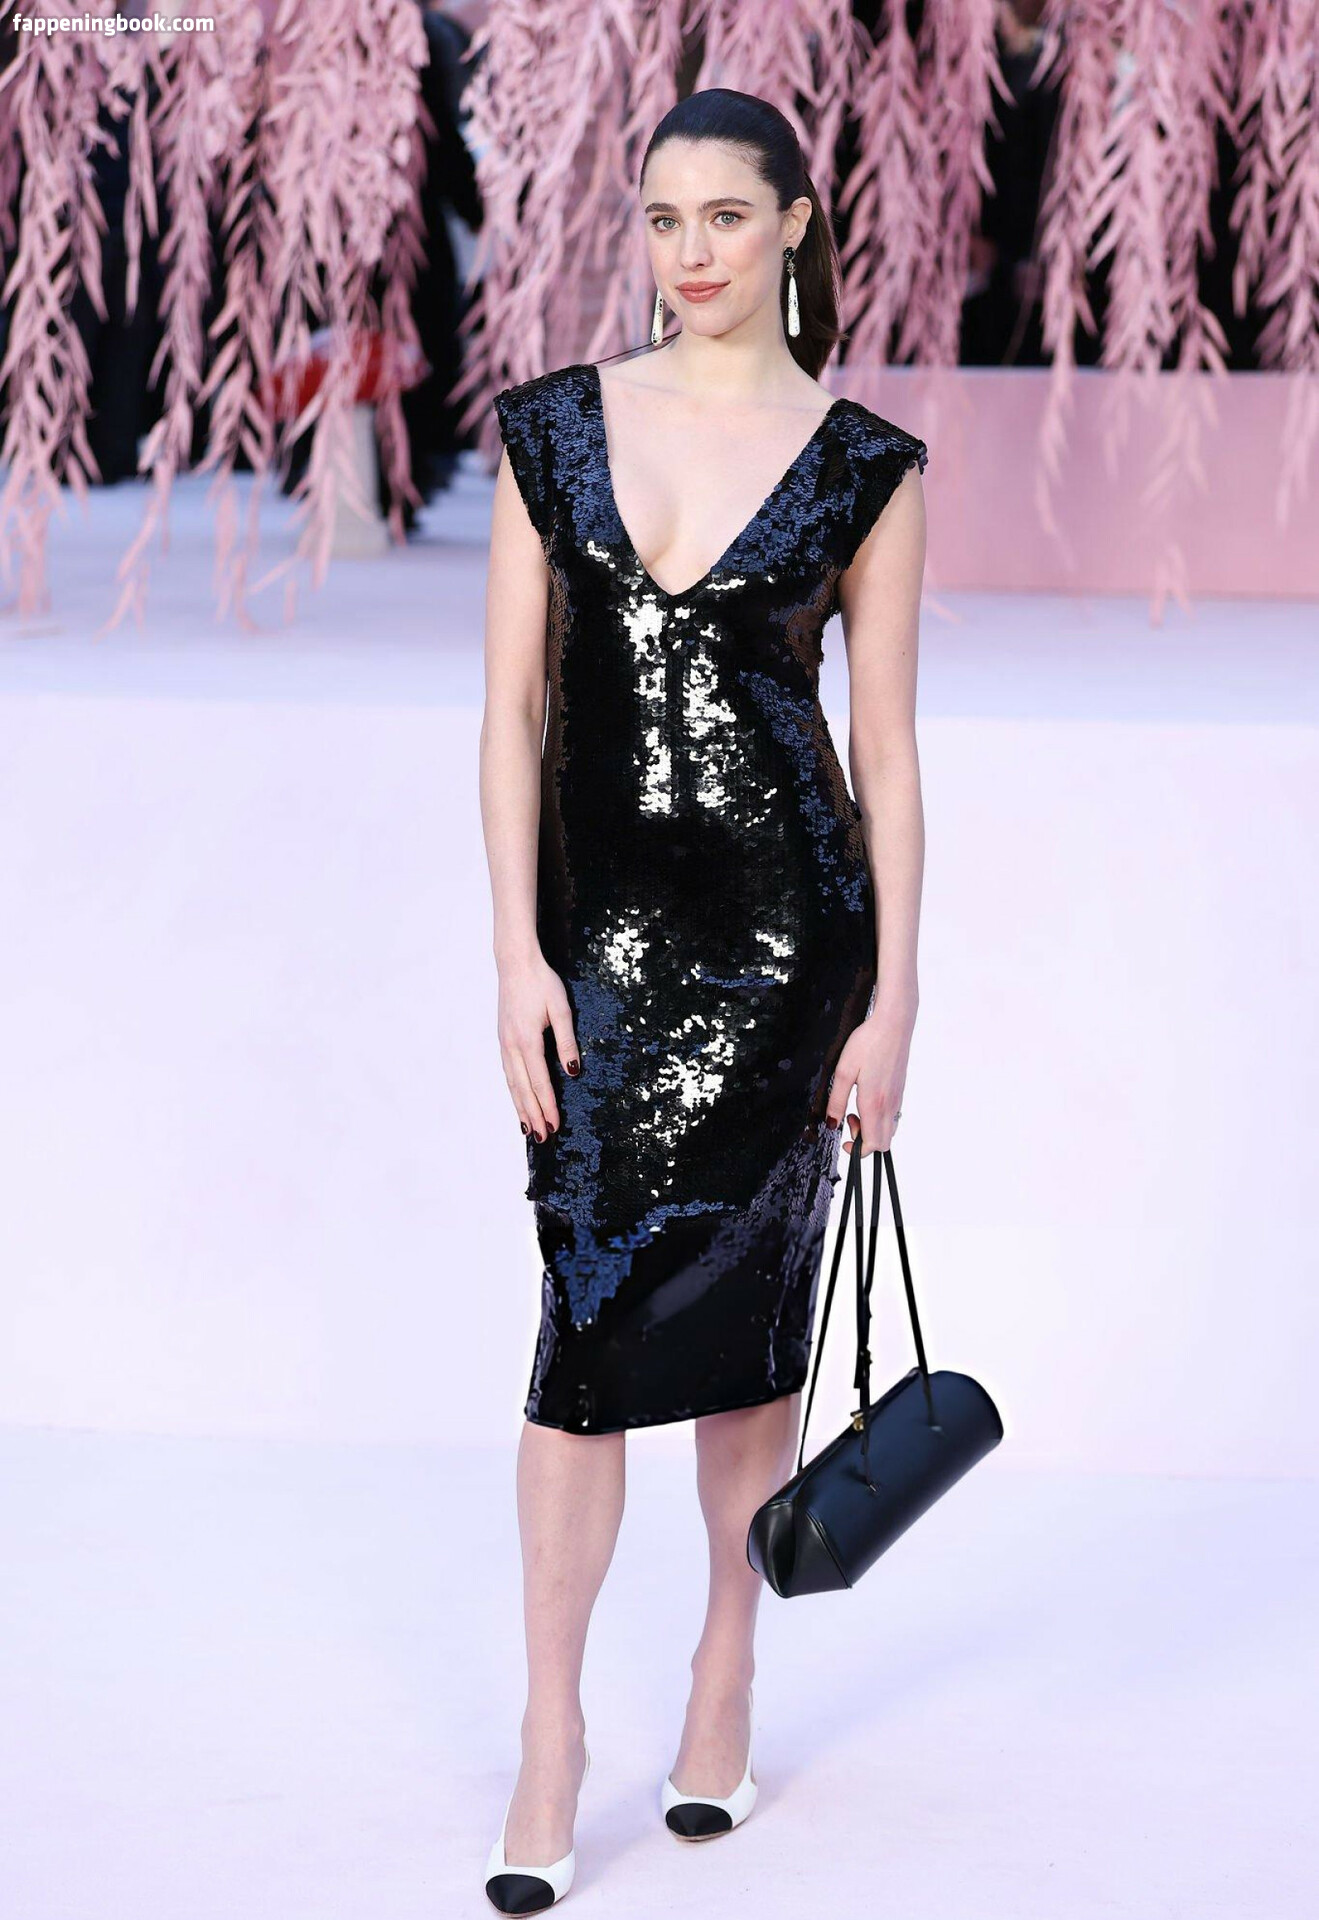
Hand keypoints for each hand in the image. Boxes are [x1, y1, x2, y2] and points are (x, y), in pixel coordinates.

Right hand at [497, 950, 579, 1141]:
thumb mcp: (561, 1009)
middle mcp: (512, 1046)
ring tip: (529, 1129)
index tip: (555, 1125)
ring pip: (512, 1084)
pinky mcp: (502, 1040)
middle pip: (523, 1089)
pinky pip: (507, 1073)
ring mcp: (504, 1044)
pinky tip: (518, 1101)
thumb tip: (573, 1071)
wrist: (515, 963)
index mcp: (528, 1040)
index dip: (548, 1105)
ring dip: (521, 1108)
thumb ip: (567, 1042)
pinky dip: (513, 1091)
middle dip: (534, 1115)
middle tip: (543, 1139)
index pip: (540, 1081)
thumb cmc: (541, 983)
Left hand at [824, 1004, 913, 1154]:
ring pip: (889, 1130)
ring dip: (872, 1129)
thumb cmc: (868, 1043)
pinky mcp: (900, 1090)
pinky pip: (893, 1116)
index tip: (844, 1139)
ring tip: (856, 1108)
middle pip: (883, 1143)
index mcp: (874, 1104)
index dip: (858, 1151)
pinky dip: (879, 1117)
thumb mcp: (842, 1071)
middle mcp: (890, 1105)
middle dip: (864, 1141)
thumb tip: (832, 1123)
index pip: (873, 1145)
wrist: (893, 1024)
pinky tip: (866, 1097)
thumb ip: (836, 1100)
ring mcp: (898, 1098)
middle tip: (848, 1119)